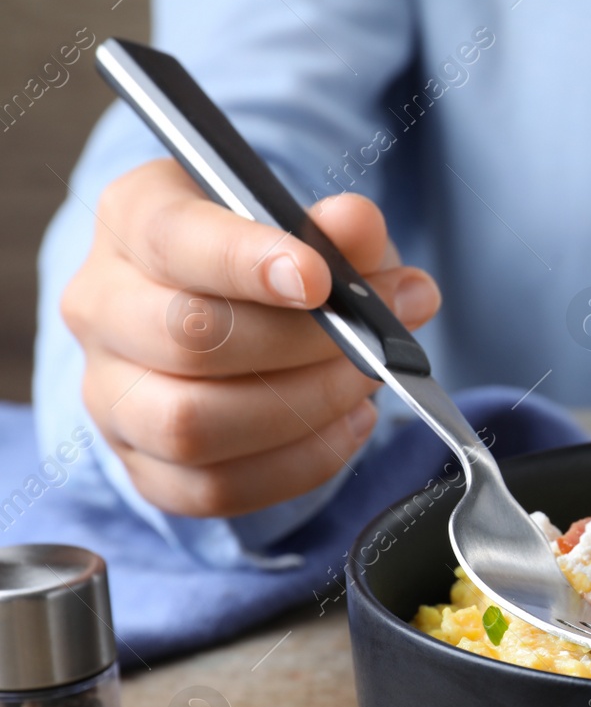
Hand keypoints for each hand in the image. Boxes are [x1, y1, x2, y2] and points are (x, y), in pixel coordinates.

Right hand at [61, 159, 440, 517]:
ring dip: (303, 409)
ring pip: (190, 425)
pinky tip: (346, 425)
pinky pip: (213, 488)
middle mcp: (101, 305)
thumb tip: (357, 227)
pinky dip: (298, 464)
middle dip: (301, 345)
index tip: (320, 280)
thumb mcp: (312, 225)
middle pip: (187, 339)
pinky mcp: (140, 463)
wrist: (239, 317)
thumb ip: (339, 227)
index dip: (247, 261)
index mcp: (132, 218)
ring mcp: (110, 393)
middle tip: (373, 341)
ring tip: (363, 382)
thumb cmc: (274, 261)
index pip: (171, 238)